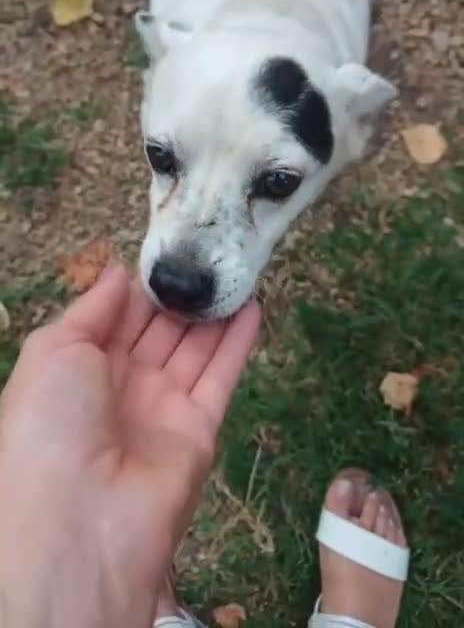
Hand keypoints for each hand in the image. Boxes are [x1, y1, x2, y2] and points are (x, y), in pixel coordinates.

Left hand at [0, 265, 259, 627]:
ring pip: (194, 349)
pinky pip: (221, 376)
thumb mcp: (53, 349)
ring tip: (237, 270)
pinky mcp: (199, 429)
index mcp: (80, 368)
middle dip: (182, 296)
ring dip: (215, 312)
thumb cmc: (51, 421)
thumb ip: (91, 307)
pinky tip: (253, 305)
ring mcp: (162, 408)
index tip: (169, 252)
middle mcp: (122, 386)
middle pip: (159, 330)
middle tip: (211, 255)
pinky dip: (238, 342)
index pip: (118, 317)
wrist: (78, 517)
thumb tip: (118, 271)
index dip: (142, 287)